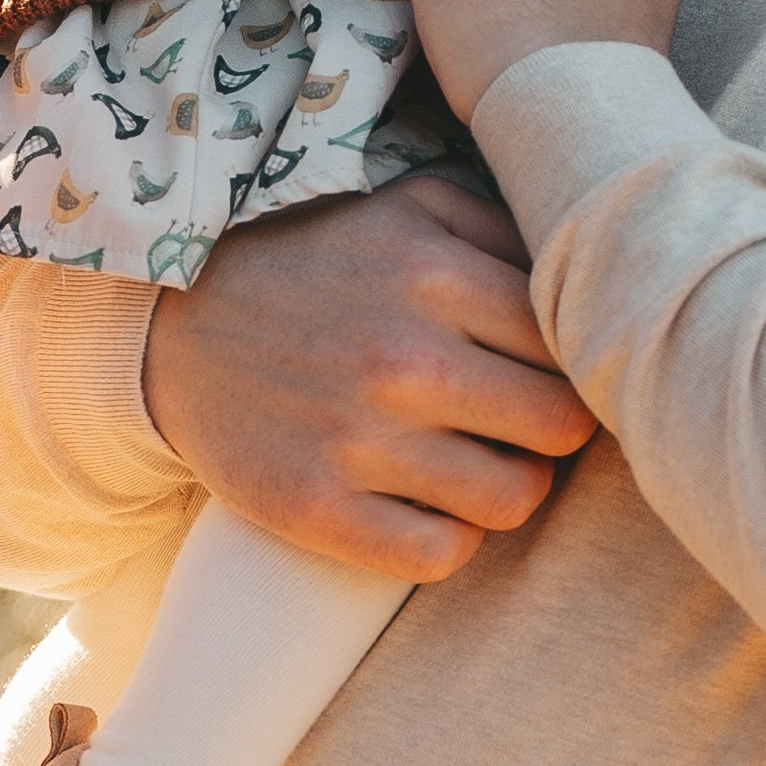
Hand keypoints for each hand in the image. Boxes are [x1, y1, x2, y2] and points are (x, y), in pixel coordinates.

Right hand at [143, 175, 594, 579]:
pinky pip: (439, 555)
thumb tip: (592, 274)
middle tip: (524, 423)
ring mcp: (357, 440)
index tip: (553, 369)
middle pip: (560, 428)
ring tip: (479, 463)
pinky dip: (449, 538)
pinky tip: (431, 505)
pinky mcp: (315, 509)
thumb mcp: (406, 209)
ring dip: (509, 487)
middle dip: (554, 429)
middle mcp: (403, 359)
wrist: (173, 328)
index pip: (573, 343)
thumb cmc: (317, 263)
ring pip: (512, 500)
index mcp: (434, 275)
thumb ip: (503, 228)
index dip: (578, 362)